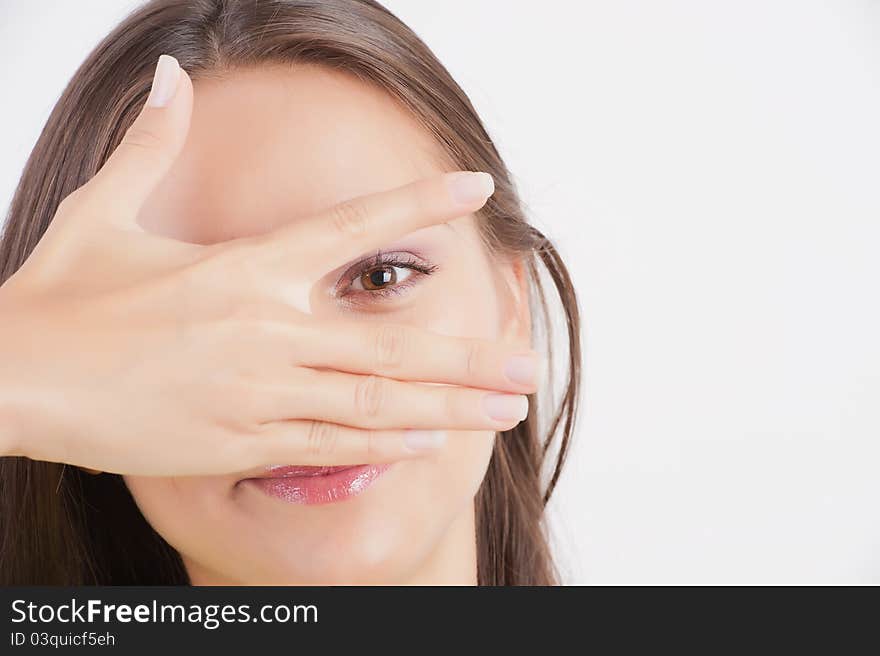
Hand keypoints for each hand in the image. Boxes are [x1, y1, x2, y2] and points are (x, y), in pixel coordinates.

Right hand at [0, 55, 538, 474]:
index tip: (478, 192)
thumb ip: (151, 145)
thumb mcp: (101, 210)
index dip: (418, 207)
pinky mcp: (238, 442)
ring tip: (506, 412)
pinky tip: (429, 443)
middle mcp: (264, 332)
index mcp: (242, 268)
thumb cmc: (58, 299)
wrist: (13, 381)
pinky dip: (382, 444)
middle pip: (389, 344)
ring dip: (447, 409)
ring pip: (373, 404)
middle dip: (469, 355)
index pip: (350, 229)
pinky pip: (327, 447)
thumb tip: (165, 75)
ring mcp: (257, 394)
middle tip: (529, 362)